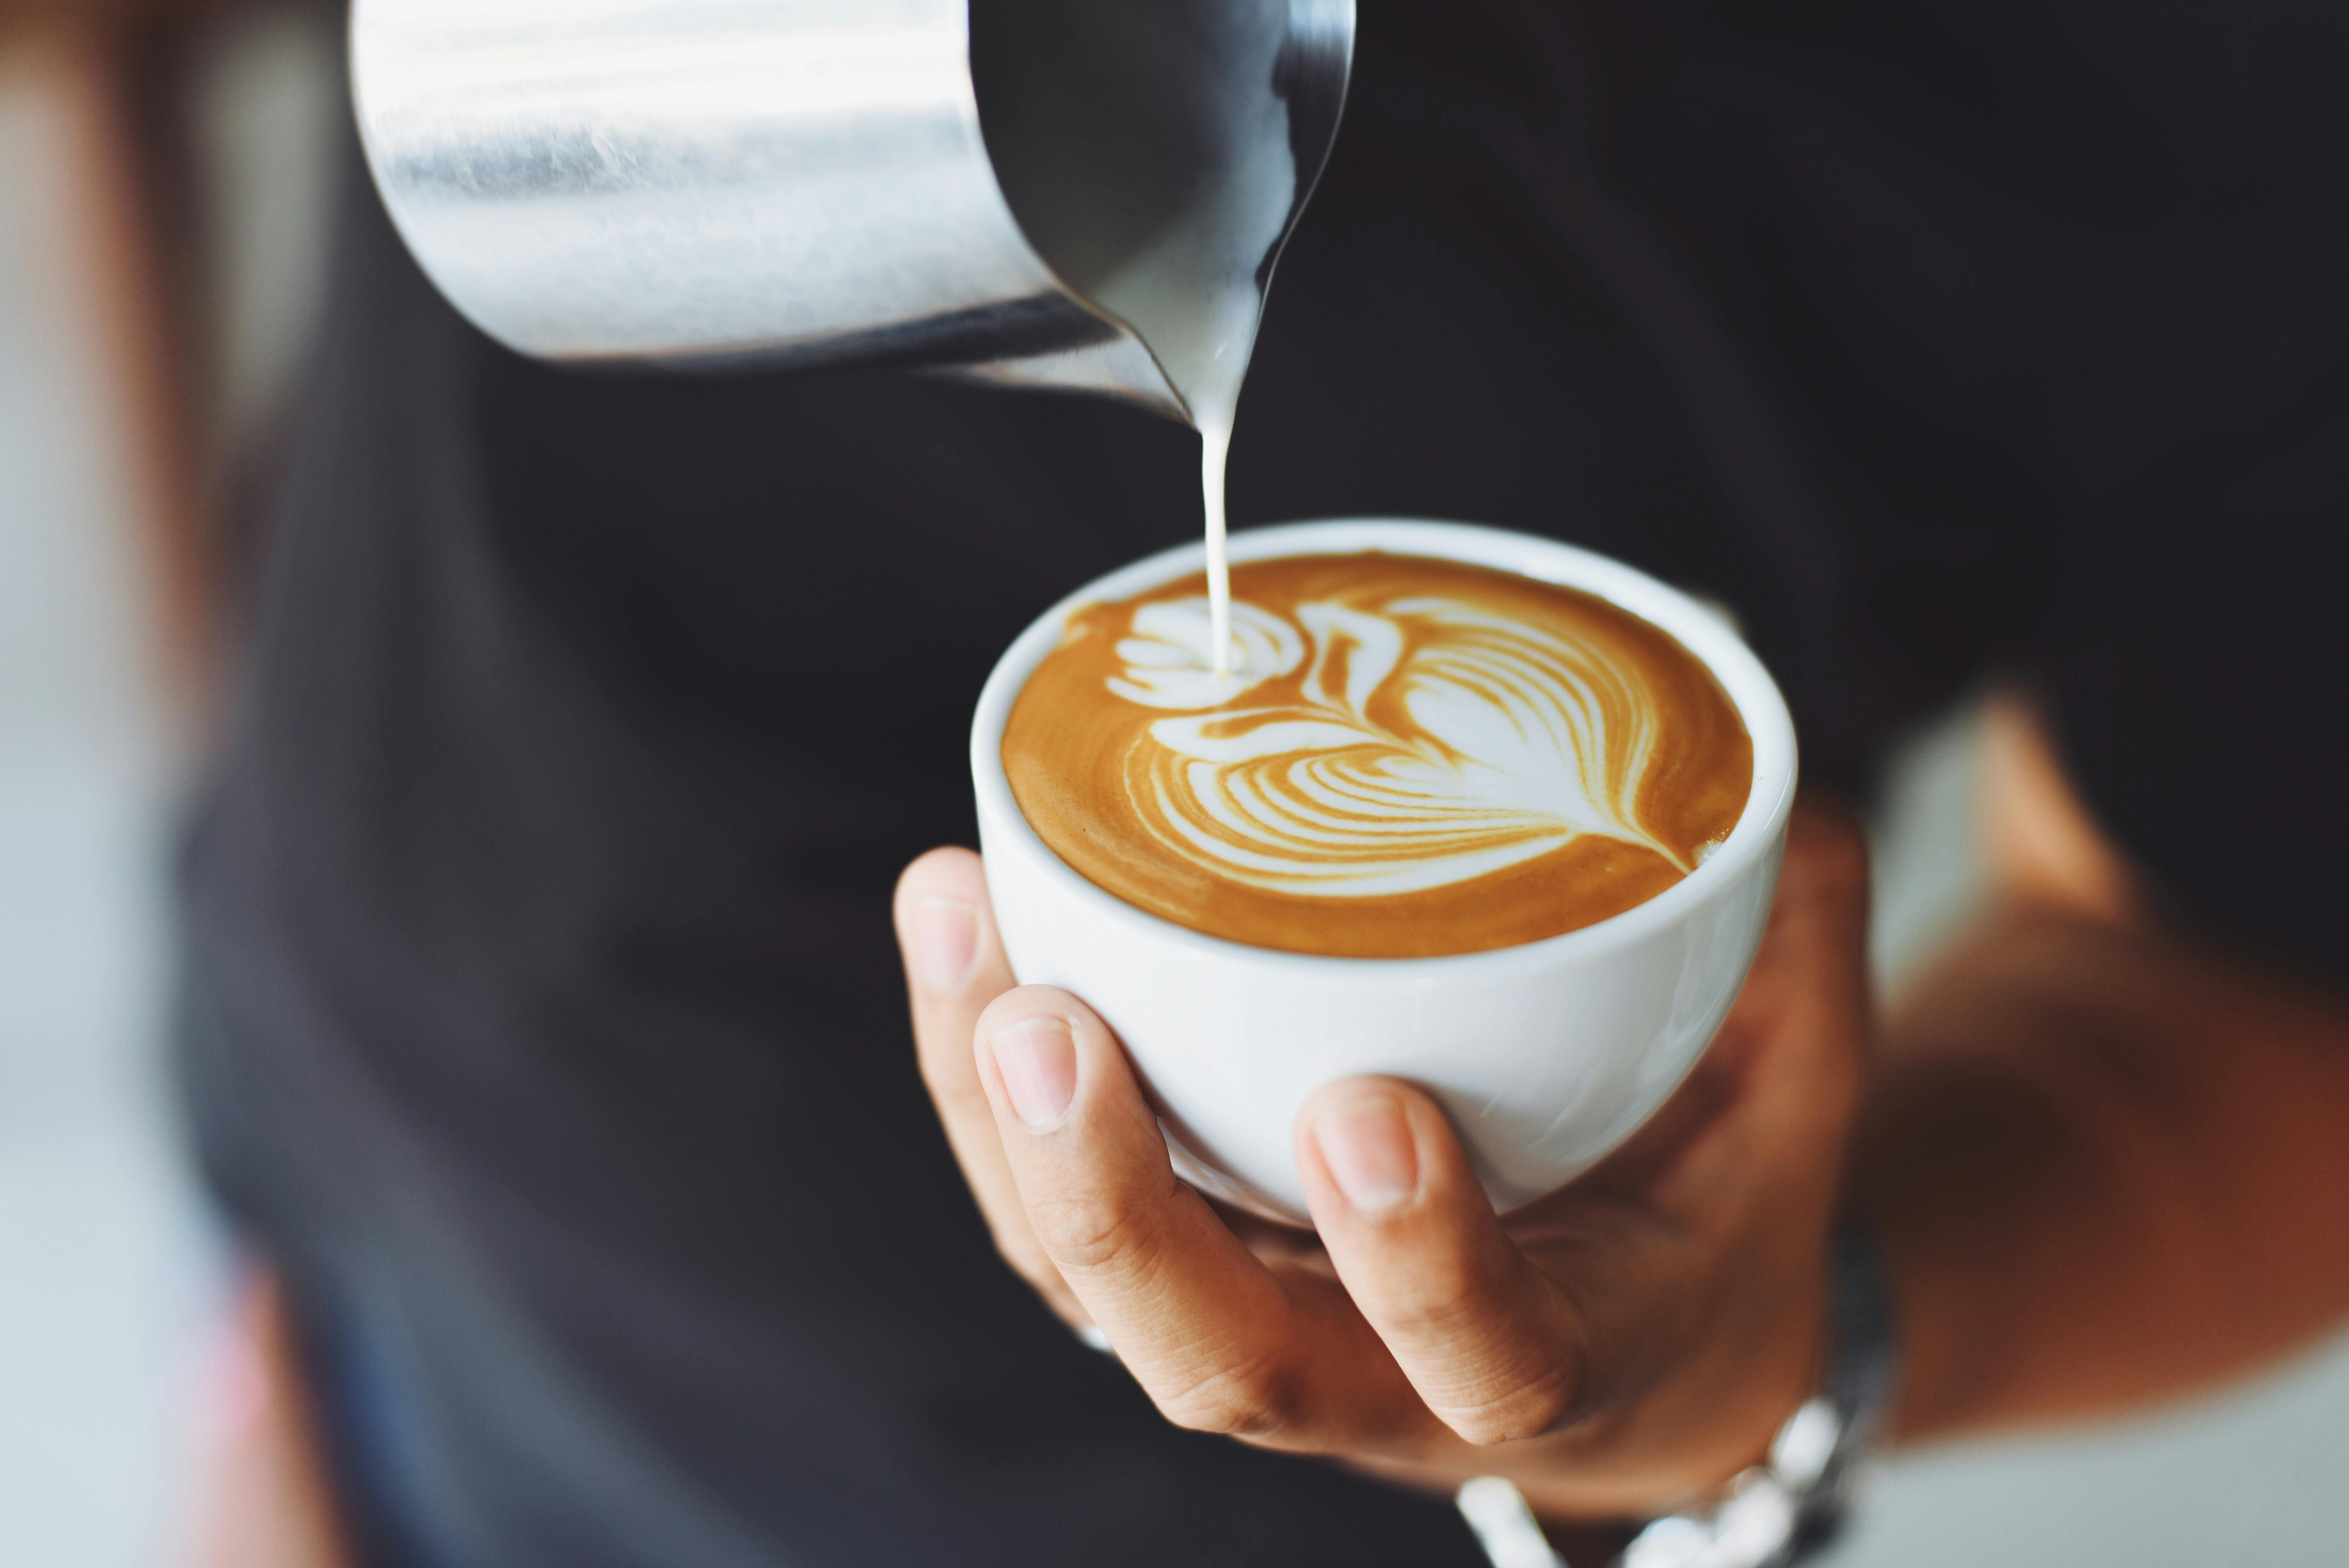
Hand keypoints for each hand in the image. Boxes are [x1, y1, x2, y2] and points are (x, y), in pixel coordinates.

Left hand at [894, 799, 1870, 1518]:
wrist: (1638, 1338)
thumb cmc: (1712, 1206)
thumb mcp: (1797, 1098)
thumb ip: (1790, 946)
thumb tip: (1766, 783)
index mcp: (1559, 1363)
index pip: (1484, 1363)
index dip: (1420, 1263)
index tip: (1371, 1112)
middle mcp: (1377, 1379)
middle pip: (1214, 1360)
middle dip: (1113, 1202)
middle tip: (1048, 1026)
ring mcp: (1258, 1318)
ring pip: (1088, 1278)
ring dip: (997, 1114)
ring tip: (959, 915)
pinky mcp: (1184, 1255)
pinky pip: (1050, 1205)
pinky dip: (984, 1074)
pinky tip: (960, 919)